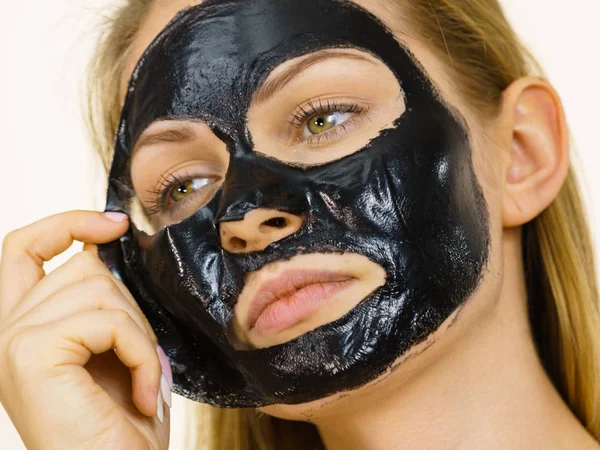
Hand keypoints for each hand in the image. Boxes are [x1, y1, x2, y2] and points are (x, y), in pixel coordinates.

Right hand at [0, 211, 170, 449]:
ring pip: (100, 289)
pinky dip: (141, 353)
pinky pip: (108, 320)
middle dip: (131, 310)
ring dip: (140, 336)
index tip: (113, 223)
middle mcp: (6, 329)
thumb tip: (103, 250)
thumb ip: (97, 301)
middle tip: (142, 362)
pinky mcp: (30, 351)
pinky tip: (143, 393)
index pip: (23, 247)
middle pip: (83, 269)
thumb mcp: (112, 348)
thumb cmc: (121, 426)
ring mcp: (12, 339)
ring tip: (144, 380)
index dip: (66, 222)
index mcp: (23, 326)